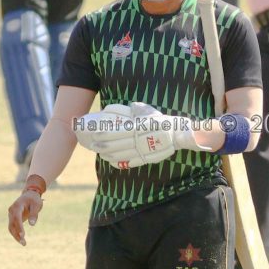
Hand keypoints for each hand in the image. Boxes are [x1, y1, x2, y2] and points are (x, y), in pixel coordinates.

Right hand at [7, 190, 42, 246]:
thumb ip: (34, 214)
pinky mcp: (12, 218)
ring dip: (16, 236)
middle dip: (17, 234)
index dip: (19, 226)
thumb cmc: (34, 199)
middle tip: (24, 243)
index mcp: (17, 205)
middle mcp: (12, 210)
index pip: (17, 217)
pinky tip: (21, 240)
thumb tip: (32, 225)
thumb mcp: (37, 205)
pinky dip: (16, 234)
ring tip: (24, 244)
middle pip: (12, 224)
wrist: (29, 195)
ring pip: (11, 227)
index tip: (23, 235)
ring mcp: (11, 214)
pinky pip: (12, 227)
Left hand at [75, 102, 192, 168]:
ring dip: (106, 154)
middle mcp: (137, 141)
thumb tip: (131, 106)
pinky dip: (117, 162)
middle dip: (101, 145)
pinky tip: (110, 160)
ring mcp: (140, 151)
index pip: (115, 132)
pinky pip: (127, 162)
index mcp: (136, 128)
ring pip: (119, 154)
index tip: (95, 133)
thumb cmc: (160, 121)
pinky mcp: (143, 158)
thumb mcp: (150, 112)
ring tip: (99, 151)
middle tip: (92, 143)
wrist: (176, 135)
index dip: (103, 134)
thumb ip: (139, 109)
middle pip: (114, 145)